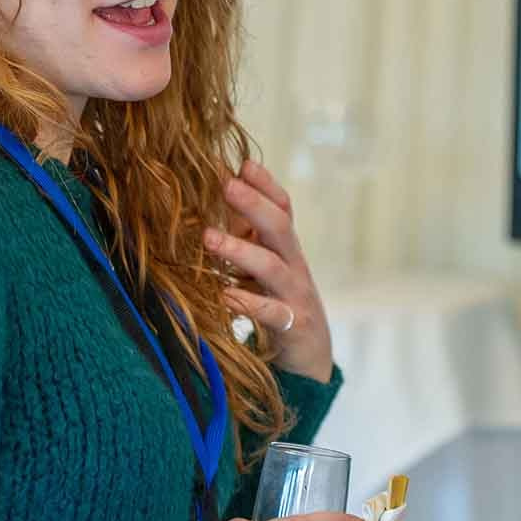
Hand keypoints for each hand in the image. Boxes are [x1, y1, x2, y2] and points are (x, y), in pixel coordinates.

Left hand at [204, 160, 332, 382]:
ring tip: (209, 238)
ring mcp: (295, 295)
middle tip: (226, 185)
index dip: (266, 184)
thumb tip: (211, 199)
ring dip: (240, 250)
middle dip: (254, 204)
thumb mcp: (263, 267)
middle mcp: (294, 265)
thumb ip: (244, 237)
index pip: (283, 207)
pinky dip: (245, 302)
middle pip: (280, 227)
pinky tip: (223, 294)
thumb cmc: (276, 303)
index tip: (243, 163)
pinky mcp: (292, 327)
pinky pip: (268, 312)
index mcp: (285, 248)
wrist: (310, 357)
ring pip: (272, 266)